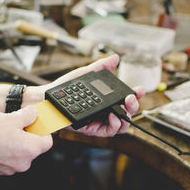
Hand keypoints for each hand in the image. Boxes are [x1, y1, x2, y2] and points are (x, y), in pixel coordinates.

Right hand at [0, 106, 52, 174]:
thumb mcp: (12, 117)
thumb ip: (28, 115)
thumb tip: (34, 113)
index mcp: (31, 149)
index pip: (47, 141)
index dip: (43, 131)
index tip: (35, 124)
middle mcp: (24, 162)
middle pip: (33, 148)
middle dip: (27, 136)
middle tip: (16, 126)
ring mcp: (12, 168)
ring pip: (20, 154)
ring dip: (16, 144)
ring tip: (4, 133)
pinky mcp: (0, 170)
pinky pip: (8, 159)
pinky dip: (5, 151)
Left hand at [28, 54, 144, 136]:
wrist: (49, 98)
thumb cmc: (65, 88)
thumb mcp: (84, 75)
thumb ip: (100, 67)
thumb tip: (115, 58)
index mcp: (105, 99)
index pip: (125, 99)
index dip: (135, 95)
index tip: (140, 89)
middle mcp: (105, 111)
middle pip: (127, 113)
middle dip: (133, 105)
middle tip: (131, 99)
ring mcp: (99, 121)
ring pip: (122, 125)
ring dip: (126, 117)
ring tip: (123, 108)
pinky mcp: (92, 129)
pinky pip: (109, 131)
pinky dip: (114, 124)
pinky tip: (112, 116)